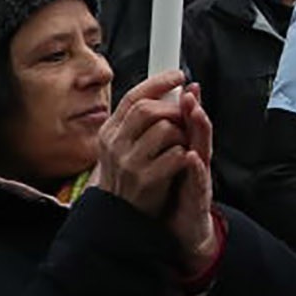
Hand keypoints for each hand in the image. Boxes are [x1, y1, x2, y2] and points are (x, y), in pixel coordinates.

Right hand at [97, 70, 190, 217]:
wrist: (120, 218)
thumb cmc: (129, 176)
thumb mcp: (125, 146)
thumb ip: (143, 119)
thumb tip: (173, 88)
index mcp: (110, 132)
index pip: (133, 97)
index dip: (158, 83)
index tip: (179, 76)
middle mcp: (115, 145)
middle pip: (149, 109)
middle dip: (173, 109)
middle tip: (184, 116)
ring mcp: (129, 163)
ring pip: (166, 129)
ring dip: (182, 134)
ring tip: (181, 144)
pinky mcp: (146, 180)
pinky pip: (176, 154)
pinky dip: (185, 154)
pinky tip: (180, 162)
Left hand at [166, 83, 218, 273]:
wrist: (186, 230)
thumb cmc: (178, 195)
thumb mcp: (170, 165)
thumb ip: (168, 142)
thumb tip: (158, 117)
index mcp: (186, 150)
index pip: (187, 122)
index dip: (187, 103)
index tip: (183, 83)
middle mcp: (196, 160)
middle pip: (198, 129)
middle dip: (194, 109)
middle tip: (190, 92)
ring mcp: (199, 177)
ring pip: (202, 148)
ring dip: (200, 130)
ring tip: (195, 113)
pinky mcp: (199, 197)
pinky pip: (198, 180)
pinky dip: (196, 168)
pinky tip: (191, 157)